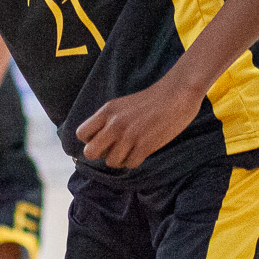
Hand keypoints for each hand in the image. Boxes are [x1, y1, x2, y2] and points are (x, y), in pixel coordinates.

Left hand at [74, 79, 202, 169]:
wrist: (177, 94)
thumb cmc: (150, 101)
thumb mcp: (121, 105)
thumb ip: (108, 120)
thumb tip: (98, 142)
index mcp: (107, 111)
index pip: (81, 134)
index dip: (90, 140)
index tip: (103, 139)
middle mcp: (114, 124)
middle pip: (90, 152)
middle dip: (101, 154)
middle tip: (114, 149)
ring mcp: (129, 135)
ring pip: (111, 162)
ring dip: (121, 159)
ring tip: (131, 149)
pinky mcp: (145, 145)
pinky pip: (130, 164)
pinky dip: (135, 161)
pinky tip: (142, 151)